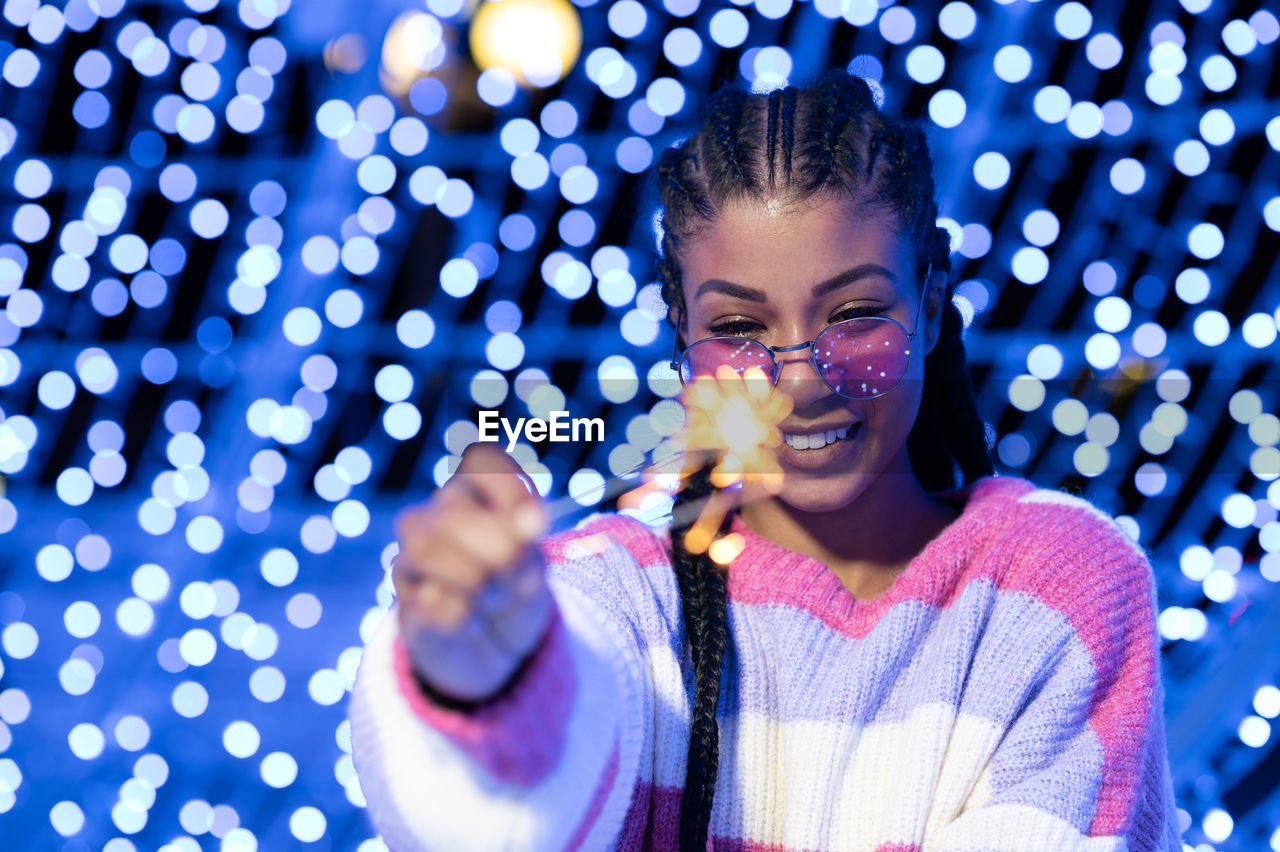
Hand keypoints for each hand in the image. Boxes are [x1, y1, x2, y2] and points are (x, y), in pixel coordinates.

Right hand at [392, 443, 553, 702]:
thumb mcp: (535, 564)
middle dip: (499, 546)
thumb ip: (528, 541)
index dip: (511, 487)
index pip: (481, 460)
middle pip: (453, 510)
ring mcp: (412, 561)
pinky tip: (472, 621)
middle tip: (522, 577)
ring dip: (475, 578)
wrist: (500, 653)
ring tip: (497, 599)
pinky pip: (427, 600)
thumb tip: (531, 520)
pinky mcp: (407, 607)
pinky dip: (461, 613)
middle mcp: (434, 518)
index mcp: (472, 494)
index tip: (537, 523)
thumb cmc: (516, 591)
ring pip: (425, 545)